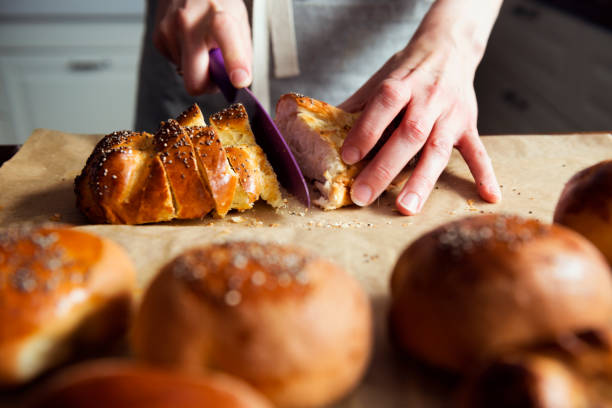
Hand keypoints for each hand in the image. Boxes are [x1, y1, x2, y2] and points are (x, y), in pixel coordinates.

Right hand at [153, 0, 251, 94]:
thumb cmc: (218, 5)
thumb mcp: (239, 23)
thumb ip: (241, 56)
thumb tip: (237, 84)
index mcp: (219, 17)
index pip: (227, 41)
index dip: (235, 63)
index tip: (239, 80)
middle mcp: (190, 23)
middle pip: (195, 82)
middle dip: (207, 85)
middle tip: (217, 71)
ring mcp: (170, 30)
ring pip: (186, 75)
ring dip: (197, 66)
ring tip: (202, 42)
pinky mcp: (158, 37)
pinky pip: (177, 64)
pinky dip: (186, 58)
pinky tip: (189, 39)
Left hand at [339, 0, 502, 214]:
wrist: (449, 49)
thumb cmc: (407, 70)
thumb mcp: (380, 78)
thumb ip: (357, 106)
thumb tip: (324, 132)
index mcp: (403, 83)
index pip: (384, 105)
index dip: (366, 130)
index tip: (348, 157)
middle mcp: (429, 99)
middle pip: (409, 135)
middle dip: (385, 167)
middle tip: (363, 195)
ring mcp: (451, 114)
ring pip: (438, 149)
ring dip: (422, 180)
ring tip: (406, 208)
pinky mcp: (469, 126)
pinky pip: (479, 151)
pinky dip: (484, 174)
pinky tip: (489, 196)